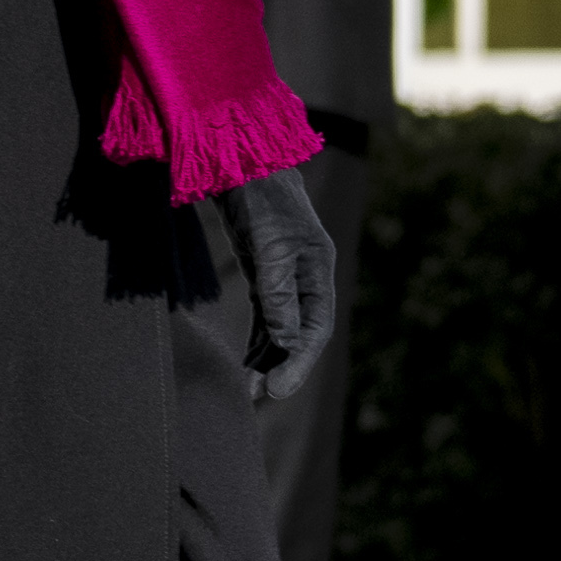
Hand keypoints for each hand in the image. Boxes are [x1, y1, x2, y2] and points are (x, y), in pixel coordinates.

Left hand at [213, 165, 336, 401]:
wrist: (241, 161)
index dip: (298, 362)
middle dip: (280, 368)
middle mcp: (307, 278)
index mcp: (319, 270)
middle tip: (253, 399)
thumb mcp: (269, 245)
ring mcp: (286, 278)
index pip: (315, 328)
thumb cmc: (260, 197)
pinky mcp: (264, 276)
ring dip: (265, 360)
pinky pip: (265, 320)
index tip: (276, 391)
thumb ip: (278, 294)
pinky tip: (244, 365)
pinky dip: (256, 343)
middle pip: (299, 335)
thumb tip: (286, 343)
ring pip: (281, 331)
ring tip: (244, 390)